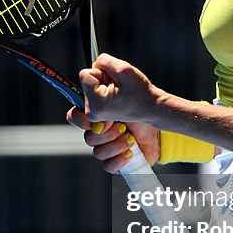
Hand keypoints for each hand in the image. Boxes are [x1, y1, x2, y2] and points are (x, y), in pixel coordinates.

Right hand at [65, 54, 161, 173]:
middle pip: (86, 137)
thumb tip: (92, 68)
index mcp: (95, 111)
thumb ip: (105, 65)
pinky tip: (131, 151)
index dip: (82, 118)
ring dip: (115, 144)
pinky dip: (119, 160)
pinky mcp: (118, 159)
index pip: (74, 116)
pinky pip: (108, 167)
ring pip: (97, 152)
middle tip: (120, 125)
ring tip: (130, 136)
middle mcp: (98, 129)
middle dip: (104, 132)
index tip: (103, 115)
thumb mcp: (125, 74)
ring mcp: (107, 145)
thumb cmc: (141, 94)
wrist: (159, 115)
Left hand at [78, 53, 158, 124]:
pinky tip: (115, 96)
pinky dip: (103, 90)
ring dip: (103, 84)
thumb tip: (94, 62)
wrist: (150, 107)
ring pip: (90, 86)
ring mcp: (93, 114)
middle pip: (87, 80)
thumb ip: (104, 60)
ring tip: (118, 92)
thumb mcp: (124, 69)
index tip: (114, 81)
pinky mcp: (97, 112)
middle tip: (118, 87)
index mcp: (96, 104)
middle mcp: (91, 112)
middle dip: (102, 79)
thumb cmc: (140, 92)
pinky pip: (94, 92)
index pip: (84, 74)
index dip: (101, 72)